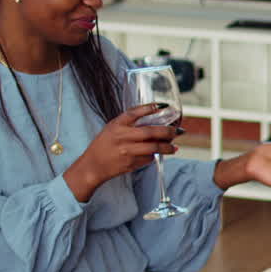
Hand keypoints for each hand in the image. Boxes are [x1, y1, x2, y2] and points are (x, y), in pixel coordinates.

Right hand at [65, 103, 180, 201]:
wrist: (93, 166)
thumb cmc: (103, 145)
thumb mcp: (111, 128)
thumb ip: (128, 123)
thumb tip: (153, 119)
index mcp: (116, 125)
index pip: (134, 113)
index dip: (148, 108)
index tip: (162, 106)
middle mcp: (122, 137)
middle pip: (149, 132)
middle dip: (167, 131)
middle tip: (177, 131)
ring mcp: (126, 151)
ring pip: (153, 148)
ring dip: (167, 147)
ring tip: (174, 147)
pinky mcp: (130, 164)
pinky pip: (148, 158)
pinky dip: (155, 156)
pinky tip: (159, 155)